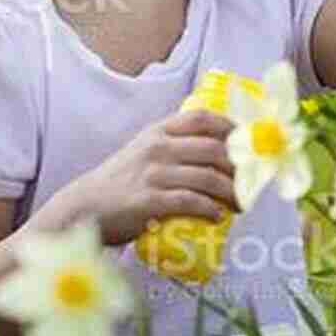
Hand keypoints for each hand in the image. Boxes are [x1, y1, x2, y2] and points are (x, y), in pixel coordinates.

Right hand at [67, 109, 238, 246]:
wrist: (84, 209)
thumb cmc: (121, 181)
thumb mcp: (144, 150)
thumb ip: (173, 145)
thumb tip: (217, 151)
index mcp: (159, 131)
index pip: (203, 118)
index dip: (231, 127)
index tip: (248, 142)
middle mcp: (158, 147)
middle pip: (213, 149)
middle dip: (239, 167)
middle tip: (251, 183)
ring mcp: (152, 173)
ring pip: (206, 177)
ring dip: (231, 192)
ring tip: (241, 204)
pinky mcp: (148, 201)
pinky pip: (189, 202)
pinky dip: (210, 209)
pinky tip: (218, 216)